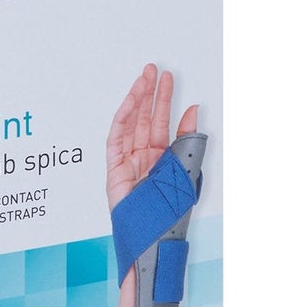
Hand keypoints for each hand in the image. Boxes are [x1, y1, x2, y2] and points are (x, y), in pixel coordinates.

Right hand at [105, 64, 198, 213]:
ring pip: (131, 123)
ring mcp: (128, 161)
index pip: (162, 123)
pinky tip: (131, 101)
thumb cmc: (168, 212)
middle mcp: (144, 158)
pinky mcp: (114, 167)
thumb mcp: (185, 169)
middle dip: (149, 93)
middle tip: (153, 70)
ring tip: (143, 78)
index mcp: (163, 160)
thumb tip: (192, 110)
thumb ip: (187, 139)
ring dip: (137, 99)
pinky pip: (116, 137)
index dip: (164, 100)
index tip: (168, 79)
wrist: (153, 236)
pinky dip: (123, 118)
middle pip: (145, 118)